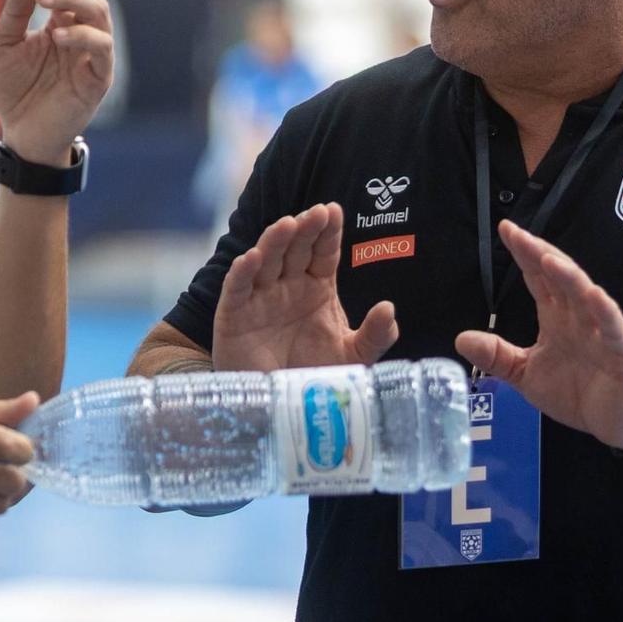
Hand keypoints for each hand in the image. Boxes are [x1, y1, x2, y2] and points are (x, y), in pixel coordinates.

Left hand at [0, 0, 113, 164]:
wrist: (21, 136)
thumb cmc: (14, 91)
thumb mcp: (5, 43)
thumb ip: (16, 9)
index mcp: (61, 20)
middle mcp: (81, 32)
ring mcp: (94, 53)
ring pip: (99, 12)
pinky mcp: (100, 77)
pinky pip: (102, 47)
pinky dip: (82, 35)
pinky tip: (56, 35)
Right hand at [212, 203, 397, 371]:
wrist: (280, 411)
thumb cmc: (315, 378)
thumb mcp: (353, 357)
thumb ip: (375, 335)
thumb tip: (389, 308)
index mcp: (317, 288)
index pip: (323, 252)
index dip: (328, 232)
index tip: (334, 210)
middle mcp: (287, 286)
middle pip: (296, 249)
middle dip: (305, 229)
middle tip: (316, 213)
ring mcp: (259, 299)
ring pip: (265, 261)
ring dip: (274, 242)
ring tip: (287, 225)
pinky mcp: (233, 316)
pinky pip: (236, 290)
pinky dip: (241, 273)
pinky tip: (250, 258)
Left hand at [454, 221, 622, 448]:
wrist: (614, 424)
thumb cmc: (577, 393)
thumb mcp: (526, 376)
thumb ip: (497, 356)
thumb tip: (461, 338)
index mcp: (556, 318)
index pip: (538, 279)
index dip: (523, 255)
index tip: (506, 231)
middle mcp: (578, 317)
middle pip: (559, 278)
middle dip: (539, 254)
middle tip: (518, 235)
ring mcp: (602, 332)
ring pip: (585, 297)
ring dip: (568, 277)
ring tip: (548, 259)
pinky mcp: (622, 352)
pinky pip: (614, 329)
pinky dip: (604, 311)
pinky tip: (594, 295)